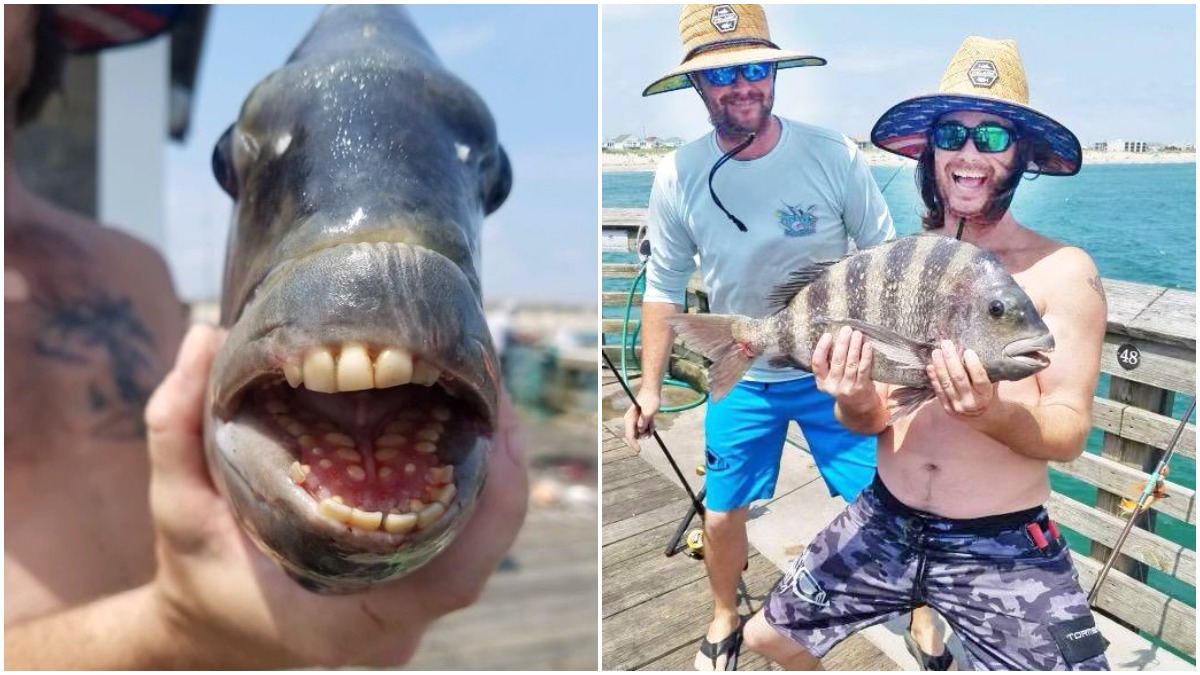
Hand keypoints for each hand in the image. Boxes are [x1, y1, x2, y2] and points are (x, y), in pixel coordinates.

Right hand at [145, 325, 527, 667]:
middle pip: (481, 549)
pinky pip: (464, 535)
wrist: (205, 625)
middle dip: (500, 465)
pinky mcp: (413, 583)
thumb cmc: (196, 571)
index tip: (498, 424)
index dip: (496, 506)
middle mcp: (393, 624)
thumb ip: (178, 424)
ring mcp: (410, 608)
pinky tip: (468, 422)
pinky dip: (474, 480)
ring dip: (492, 467)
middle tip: (492, 386)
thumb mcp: (175, 505)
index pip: (454, 580)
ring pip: (479, 540)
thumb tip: (207, 335)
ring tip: (486, 392)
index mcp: (345, 622)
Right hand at [623, 390, 659, 449]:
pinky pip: (645, 429)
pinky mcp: (641, 421)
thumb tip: (640, 430)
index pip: (629, 435)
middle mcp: (631, 421)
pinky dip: (650, 427)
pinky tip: (653, 420)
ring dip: (648, 430)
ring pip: (641, 433)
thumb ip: (644, 421)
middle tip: (650, 425)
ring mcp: (636, 421)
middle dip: (644, 434)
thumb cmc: (650, 400)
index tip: (639, 450)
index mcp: (629, 419)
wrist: (652, 392)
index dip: (633, 444)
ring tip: (652, 420)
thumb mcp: (649, 411)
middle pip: (635, 435)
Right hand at [812, 326, 876, 412]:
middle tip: (846, 330)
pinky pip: (863, 368)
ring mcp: (847, 388)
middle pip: (837, 361)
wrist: (858, 409)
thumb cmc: (845, 386)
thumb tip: (837, 337)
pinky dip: (865, 356)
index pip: (817, 364)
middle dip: (842, 343)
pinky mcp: (861, 388)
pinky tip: (867, 346)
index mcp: (822, 382)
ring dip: (854, 347)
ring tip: (857, 334)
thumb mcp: (832, 379)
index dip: (822, 348)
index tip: (828, 335)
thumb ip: (831, 363)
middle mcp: (833, 386)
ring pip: (851, 363)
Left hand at [926, 339, 995, 417]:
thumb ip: (983, 371)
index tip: (967, 350)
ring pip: (946, 383)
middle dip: (951, 359)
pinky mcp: (947, 408)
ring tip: (936, 352)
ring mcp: (958, 406)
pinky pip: (939, 391)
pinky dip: (934, 378)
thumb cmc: (985, 393)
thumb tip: (968, 351)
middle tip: (946, 344)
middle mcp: (971, 401)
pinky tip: (930, 366)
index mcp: (985, 394)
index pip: (979, 378)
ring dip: (940, 365)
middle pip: (959, 377)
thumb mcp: (991, 383)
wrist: (981, 416)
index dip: (973, 364)